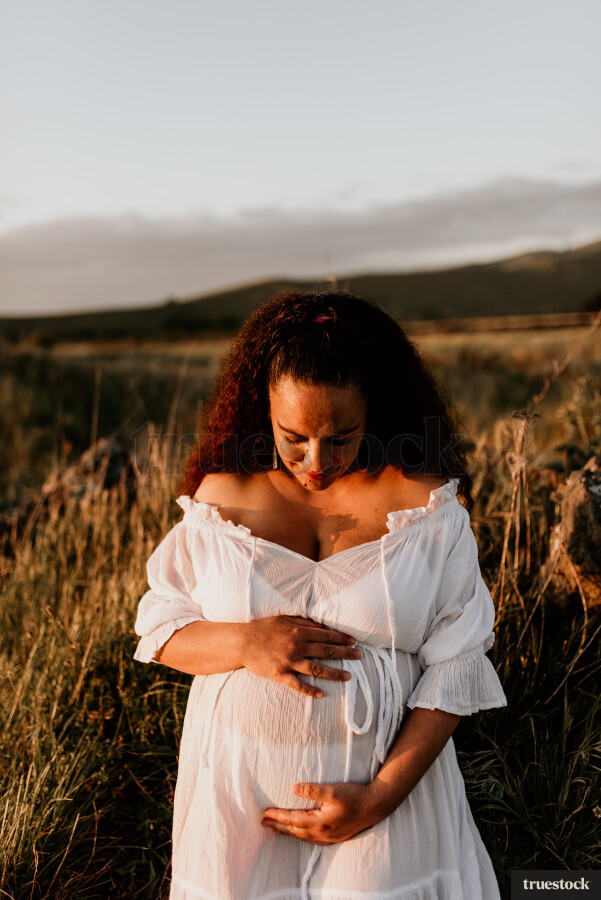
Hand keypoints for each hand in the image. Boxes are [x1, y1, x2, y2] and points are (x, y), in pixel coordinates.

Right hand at [243, 616, 360, 697]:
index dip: (341, 638)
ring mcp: (289, 662)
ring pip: (317, 669)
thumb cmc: (263, 628)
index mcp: (298, 631)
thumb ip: (303, 621)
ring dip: (334, 673)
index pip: (325, 635)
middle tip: (359, 656)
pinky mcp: (280, 674)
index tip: (353, 641)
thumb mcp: (283, 618)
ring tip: (348, 676)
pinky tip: (321, 694)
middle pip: (326, 651)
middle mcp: (297, 646)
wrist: (243, 643)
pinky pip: (298, 684)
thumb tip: (321, 625)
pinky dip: (310, 690)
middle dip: (344, 654)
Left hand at [260, 781, 383, 843]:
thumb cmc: (355, 796)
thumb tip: (293, 788)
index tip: (265, 813)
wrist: (374, 807)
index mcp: (319, 822)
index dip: (277, 816)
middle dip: (278, 827)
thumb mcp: (333, 791)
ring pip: (302, 837)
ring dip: (288, 832)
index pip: (292, 820)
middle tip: (262, 823)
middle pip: (294, 831)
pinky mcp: (334, 837)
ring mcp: (328, 837)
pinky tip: (300, 833)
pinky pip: (311, 839)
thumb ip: (313, 790)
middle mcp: (322, 833)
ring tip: (276, 829)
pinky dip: (300, 836)